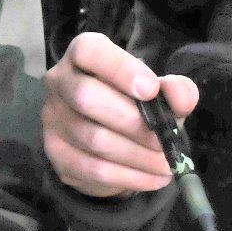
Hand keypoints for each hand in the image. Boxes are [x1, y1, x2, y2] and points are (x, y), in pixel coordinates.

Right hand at [43, 32, 198, 198]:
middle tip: (164, 140)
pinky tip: (152, 178)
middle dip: (133, 122)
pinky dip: (130, 176)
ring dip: (138, 156)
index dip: (119, 68)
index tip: (151, 89)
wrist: (108, 142)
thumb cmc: (134, 104)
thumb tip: (179, 97)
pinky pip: (93, 168)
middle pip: (86, 96)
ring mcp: (52, 118)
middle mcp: (59, 81)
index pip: (89, 51)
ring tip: (166, 165)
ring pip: (93, 139)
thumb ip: (175, 89)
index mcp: (83, 55)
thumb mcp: (159, 93)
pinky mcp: (55, 152)